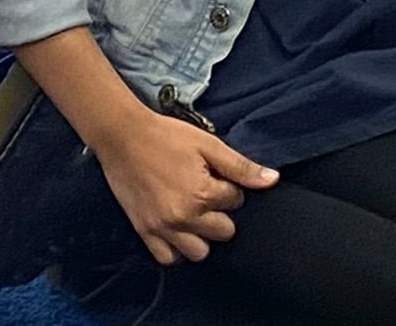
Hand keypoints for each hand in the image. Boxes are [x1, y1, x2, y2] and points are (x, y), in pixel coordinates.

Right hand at [95, 106, 278, 265]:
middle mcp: (184, 217)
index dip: (230, 188)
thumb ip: (241, 167)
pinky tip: (179, 231)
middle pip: (223, 232)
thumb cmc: (167, 136)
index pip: (236, 202)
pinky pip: (168, 259)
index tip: (215, 176)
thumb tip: (272, 180)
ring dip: (202, 237)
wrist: (123, 137)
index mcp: (202, 193)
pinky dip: (177, 250)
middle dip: (221, 214)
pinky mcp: (144, 232)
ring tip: (196, 215)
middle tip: (207, 195)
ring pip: (199, 253)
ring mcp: (162, 228)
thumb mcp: (208, 145)